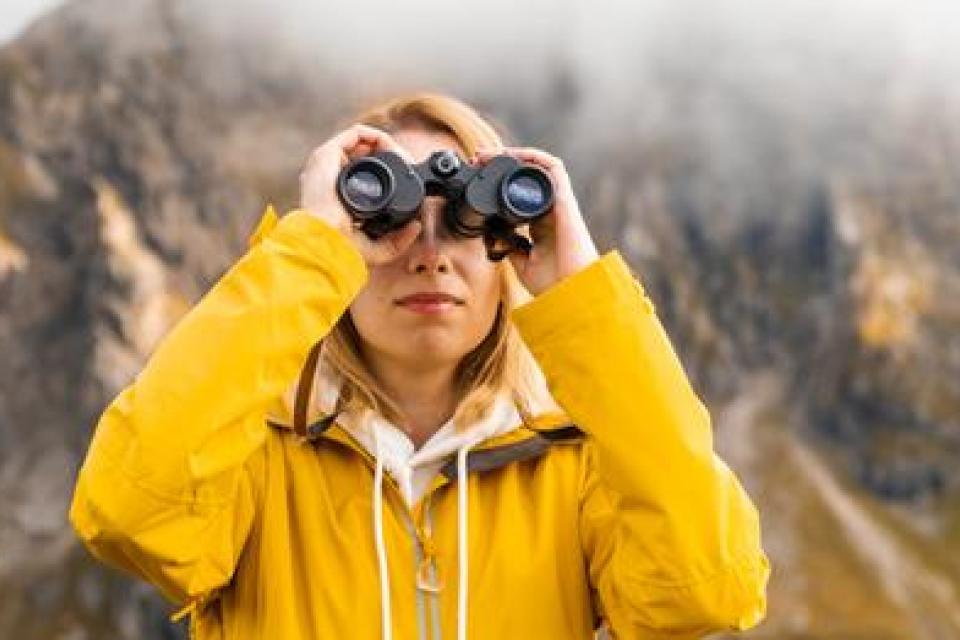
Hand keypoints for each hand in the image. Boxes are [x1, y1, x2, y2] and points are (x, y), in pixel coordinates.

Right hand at [299, 124, 422, 265]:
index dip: (386, 173)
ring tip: (400, 157)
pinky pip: (354, 134)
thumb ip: (398, 241)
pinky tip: (388, 146)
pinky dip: (375, 136)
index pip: (363, 176)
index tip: (405, 178)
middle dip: (388, 157)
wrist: (327, 240)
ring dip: (384, 144)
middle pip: (364, 157)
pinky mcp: (327, 154)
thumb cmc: (343, 248)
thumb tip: (416, 226)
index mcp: (338, 197)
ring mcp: (328, 165)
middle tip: (407, 165)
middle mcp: (331, 178)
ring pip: (361, 143)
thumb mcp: (377, 248)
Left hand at [472, 146, 599, 295]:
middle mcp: (550, 210)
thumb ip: (510, 247)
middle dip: (501, 163)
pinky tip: (513, 154)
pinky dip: (534, 157)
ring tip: (489, 154)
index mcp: (540, 224)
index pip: (518, 193)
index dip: (498, 183)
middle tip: (477, 160)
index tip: (477, 178)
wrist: (572, 291)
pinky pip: (553, 168)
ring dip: (514, 155)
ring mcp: (558, 203)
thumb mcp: (522, 264)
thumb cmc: (554, 282)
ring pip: (538, 167)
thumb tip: (494, 237)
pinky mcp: (564, 200)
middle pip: (525, 176)